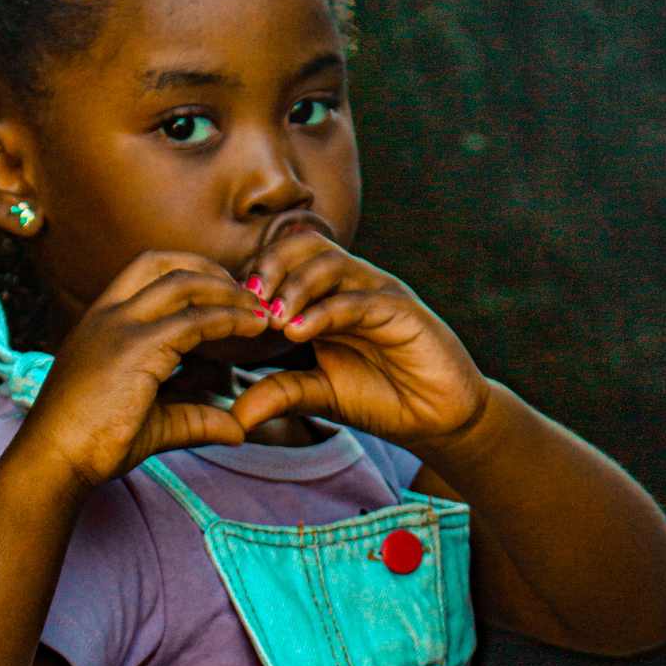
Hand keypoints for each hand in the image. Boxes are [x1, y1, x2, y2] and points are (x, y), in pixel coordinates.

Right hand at [17, 251, 268, 492]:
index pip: (147, 272)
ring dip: (227, 292)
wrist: (55, 460)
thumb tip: (238, 428)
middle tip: (248, 295)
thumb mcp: (153, 421)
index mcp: (101, 321)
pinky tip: (250, 330)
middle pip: (164, 263)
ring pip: (183, 283)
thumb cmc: (92, 444)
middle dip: (212, 271)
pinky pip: (193, 321)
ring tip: (258, 311)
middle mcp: (108, 315)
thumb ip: (195, 417)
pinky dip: (228, 320)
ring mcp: (120, 327)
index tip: (226, 294)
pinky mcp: (135, 349)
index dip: (192, 274)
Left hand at [230, 232, 491, 453]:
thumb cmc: (381, 398)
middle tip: (246, 301)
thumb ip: (280, 394)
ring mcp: (377, 293)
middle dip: (269, 266)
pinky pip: (358, 299)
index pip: (284, 262)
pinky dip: (325, 312)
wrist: (438, 418)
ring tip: (273, 318)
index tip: (227, 310)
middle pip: (303, 246)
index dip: (253, 278)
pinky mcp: (402, 310)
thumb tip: (234, 418)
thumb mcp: (320, 395)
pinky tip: (298, 332)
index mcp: (326, 297)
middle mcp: (350, 285)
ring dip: (294, 286)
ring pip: (329, 264)